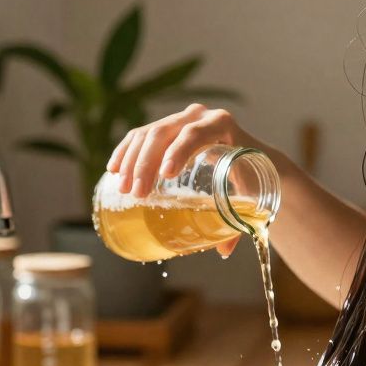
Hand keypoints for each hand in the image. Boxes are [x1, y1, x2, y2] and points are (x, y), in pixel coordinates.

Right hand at [106, 104, 260, 257]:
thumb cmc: (252, 175)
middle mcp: (198, 116)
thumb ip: (240, 219)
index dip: (179, 151)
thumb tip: (223, 250)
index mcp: (222, 124)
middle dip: (146, 163)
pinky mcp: (166, 128)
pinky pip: (139, 136)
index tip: (166, 175)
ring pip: (147, 134)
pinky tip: (114, 169)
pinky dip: (126, 151)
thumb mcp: (251, 192)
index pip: (196, 133)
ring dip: (131, 161)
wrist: (252, 154)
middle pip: (164, 133)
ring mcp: (179, 119)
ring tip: (123, 188)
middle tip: (137, 193)